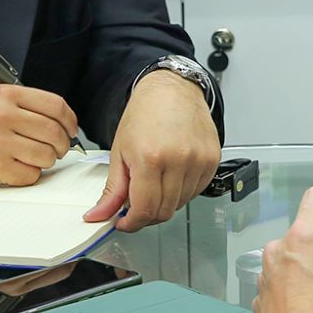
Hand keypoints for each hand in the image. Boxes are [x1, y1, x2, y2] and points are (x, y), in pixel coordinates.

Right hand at [0, 85, 77, 187]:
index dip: (70, 120)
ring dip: (45, 161)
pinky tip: (16, 168)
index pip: (55, 105)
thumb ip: (24, 106)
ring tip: (32, 158)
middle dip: (62, 145)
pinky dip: (28, 175)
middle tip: (56, 149)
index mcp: (6, 96)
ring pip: (46, 156)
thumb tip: (61, 120)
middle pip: (54, 132)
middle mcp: (3, 116)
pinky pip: (30, 175)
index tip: (71, 129)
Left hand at [86, 70, 221, 230]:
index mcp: (150, 158)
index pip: (145, 210)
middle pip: (163, 211)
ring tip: (155, 182)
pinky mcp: (212, 160)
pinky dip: (181, 192)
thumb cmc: (145, 114)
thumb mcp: (119, 151)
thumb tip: (100, 215)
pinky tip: (172, 175)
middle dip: (146, 215)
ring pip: (180, 204)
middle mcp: (179, 160)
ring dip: (164, 203)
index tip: (125, 222)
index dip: (132, 223)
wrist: (172, 89)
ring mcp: (199, 161)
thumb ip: (112, 189)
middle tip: (135, 204)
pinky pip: (196, 192)